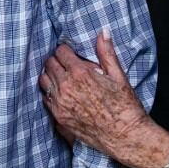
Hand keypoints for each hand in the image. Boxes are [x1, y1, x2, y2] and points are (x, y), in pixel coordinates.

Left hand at [39, 30, 151, 163]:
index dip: (66, 51)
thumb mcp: (118, 76)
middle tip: (68, 65)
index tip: (72, 54)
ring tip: (63, 78)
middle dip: (57, 61)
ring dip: (51, 76)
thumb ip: (106, 52)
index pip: (60, 52)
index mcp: (80, 73)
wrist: (125, 136)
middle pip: (49, 64)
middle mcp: (66, 87)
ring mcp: (60, 103)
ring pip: (43, 80)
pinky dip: (51, 93)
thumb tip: (103, 31)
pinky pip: (45, 98)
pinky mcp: (58, 117)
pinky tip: (62, 94)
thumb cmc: (125, 106)